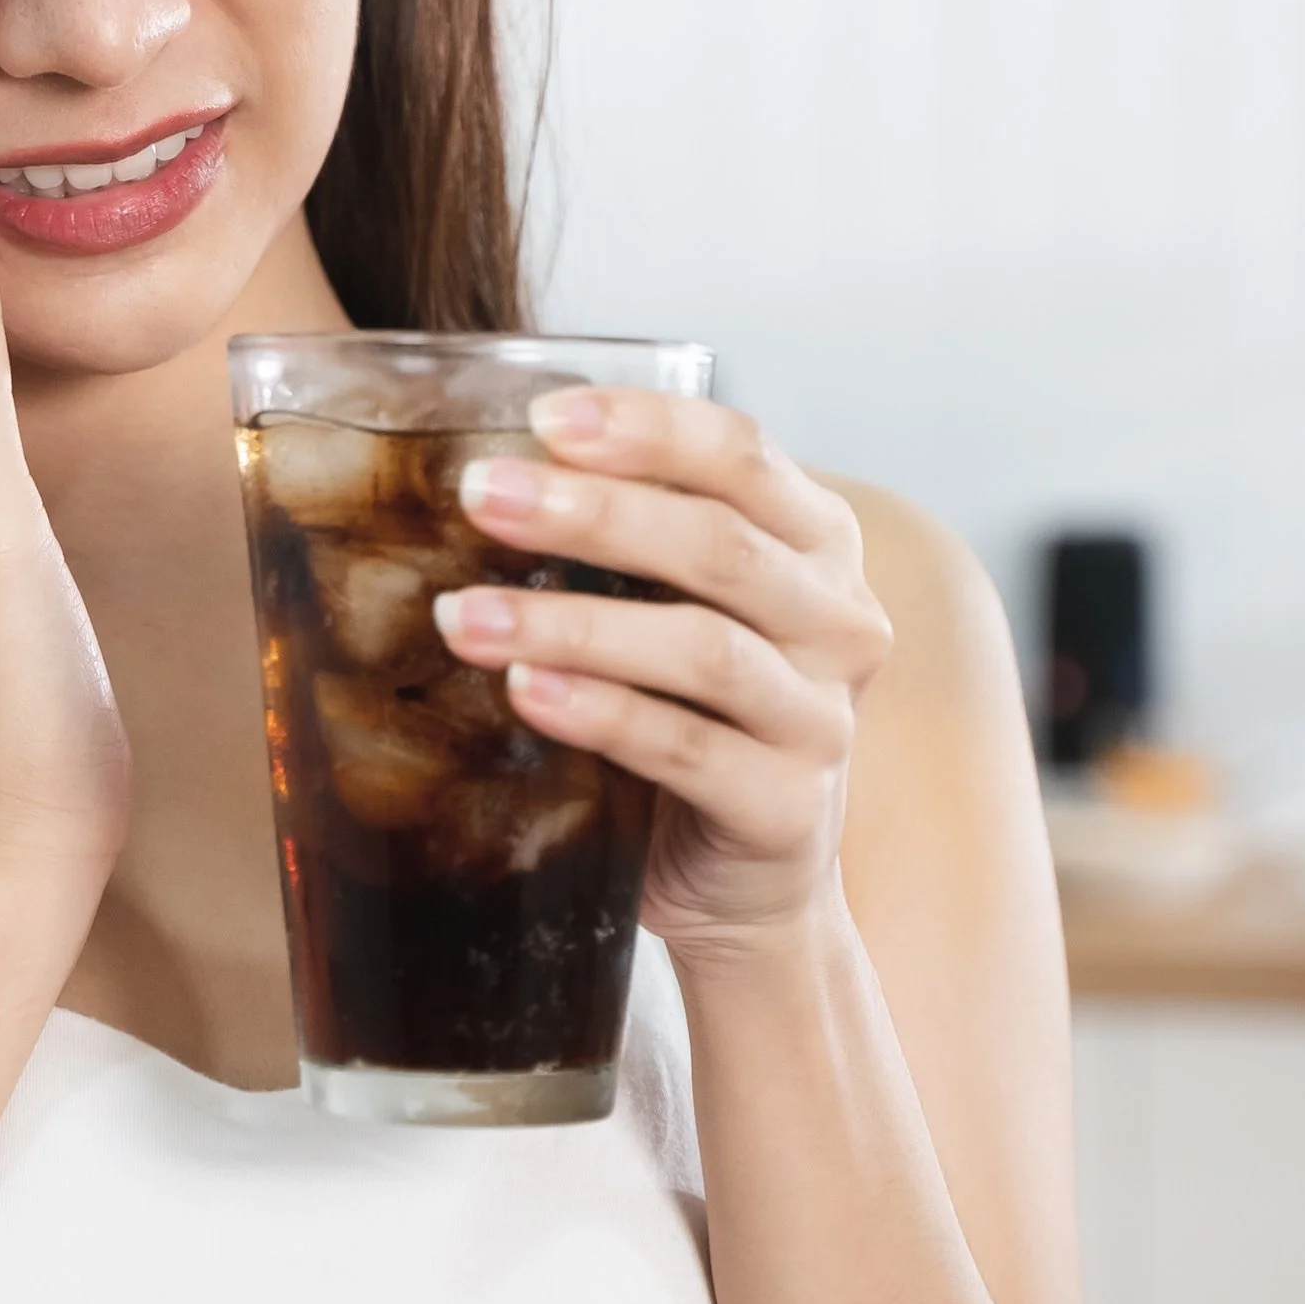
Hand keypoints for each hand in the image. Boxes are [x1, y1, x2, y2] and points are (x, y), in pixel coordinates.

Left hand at [430, 389, 892, 962]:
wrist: (742, 885)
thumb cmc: (689, 721)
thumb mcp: (672, 613)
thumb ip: (621, 546)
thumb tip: (479, 476)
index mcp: (816, 543)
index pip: (743, 455)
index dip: (648, 427)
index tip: (544, 417)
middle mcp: (840, 619)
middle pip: (718, 543)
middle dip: (591, 513)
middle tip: (481, 494)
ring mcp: (823, 718)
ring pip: (701, 648)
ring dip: (574, 623)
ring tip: (464, 616)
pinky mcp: (788, 807)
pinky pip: (687, 749)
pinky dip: (601, 713)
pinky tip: (526, 691)